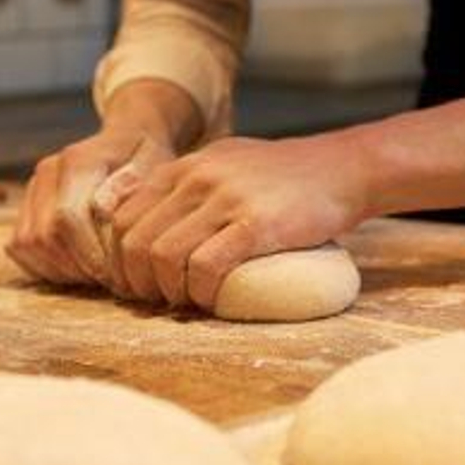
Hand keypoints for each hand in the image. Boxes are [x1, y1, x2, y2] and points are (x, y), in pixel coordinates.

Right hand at [5, 125, 174, 286]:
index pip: (66, 218)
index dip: (88, 254)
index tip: (116, 274)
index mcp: (78, 160)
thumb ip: (131, 183)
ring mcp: (33, 189)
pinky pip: (19, 248)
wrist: (126, 141)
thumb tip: (100, 208)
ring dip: (60, 269)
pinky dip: (44, 266)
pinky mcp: (25, 206)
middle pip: (44, 236)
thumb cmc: (145, 158)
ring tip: (93, 274)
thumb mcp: (153, 164)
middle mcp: (47, 172)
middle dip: (76, 266)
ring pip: (27, 245)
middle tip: (108, 279)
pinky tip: (76, 267)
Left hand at [104, 132, 370, 309]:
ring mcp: (225, 199)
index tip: (135, 282)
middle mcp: (197, 178)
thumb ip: (190, 184)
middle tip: (156, 300)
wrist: (344, 168)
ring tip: (184, 302)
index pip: (123, 216)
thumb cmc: (285, 175)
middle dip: (136, 280)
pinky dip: (200, 292)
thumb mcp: (226, 162)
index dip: (120, 258)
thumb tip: (155, 220)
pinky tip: (211, 299)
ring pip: (164, 256)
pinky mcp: (256, 224)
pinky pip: (205, 266)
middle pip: (135, 241)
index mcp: (185, 167)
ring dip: (167, 290)